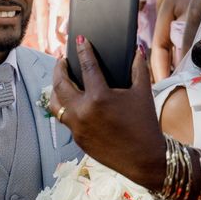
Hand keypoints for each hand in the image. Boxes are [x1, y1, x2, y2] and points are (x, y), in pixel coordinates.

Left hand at [49, 37, 164, 188]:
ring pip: (55, 103)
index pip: (86, 66)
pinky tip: (71, 101)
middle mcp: (83, 111)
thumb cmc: (145, 125)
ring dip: (55, 89)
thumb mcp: (143, 93)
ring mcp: (77, 126)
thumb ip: (139, 68)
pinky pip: (65, 118)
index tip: (80, 40)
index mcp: (99, 97)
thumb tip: (139, 50)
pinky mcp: (77, 138)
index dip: (83, 50)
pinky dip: (65, 107)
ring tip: (61, 81)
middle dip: (59, 69)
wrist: (144, 158)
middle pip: (61, 83)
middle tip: (62, 61)